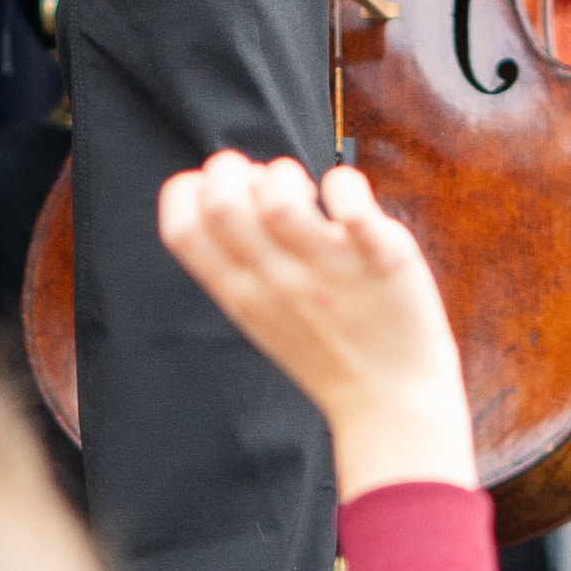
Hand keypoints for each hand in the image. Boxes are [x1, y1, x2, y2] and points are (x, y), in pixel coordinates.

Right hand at [156, 151, 477, 500]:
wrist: (391, 403)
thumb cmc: (326, 347)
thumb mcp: (258, 315)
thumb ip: (235, 261)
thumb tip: (224, 185)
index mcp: (240, 294)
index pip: (178, 227)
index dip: (190, 189)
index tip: (223, 192)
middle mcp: (276, 281)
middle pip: (221, 200)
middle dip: (234, 168)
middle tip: (266, 187)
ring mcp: (329, 270)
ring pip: (280, 198)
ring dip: (286, 174)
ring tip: (309, 195)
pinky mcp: (381, 258)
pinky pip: (353, 206)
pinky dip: (345, 185)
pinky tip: (347, 203)